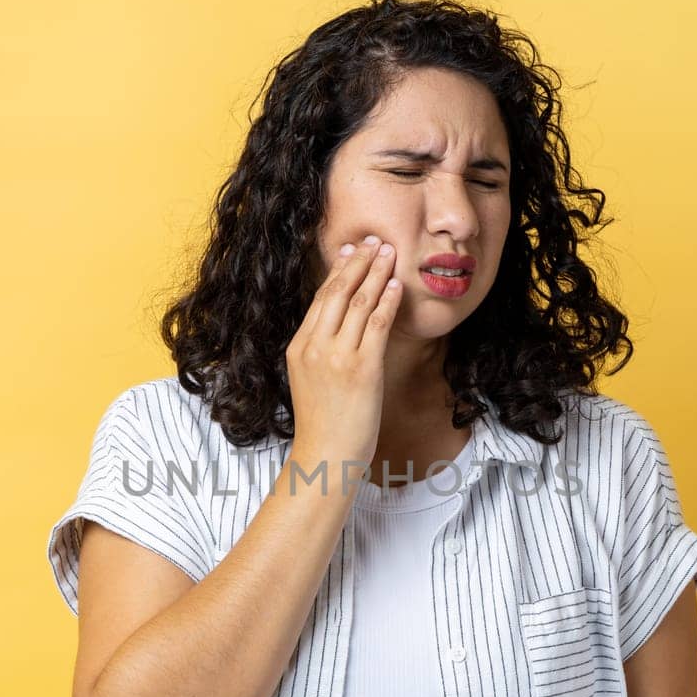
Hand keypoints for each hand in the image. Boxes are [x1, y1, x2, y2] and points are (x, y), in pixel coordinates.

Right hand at [284, 235, 402, 471]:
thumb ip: (319, 352)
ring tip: (389, 253)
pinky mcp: (362, 368)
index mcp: (299, 347)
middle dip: (358, 262)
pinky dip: (388, 300)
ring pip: (359, 302)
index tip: (351, 251)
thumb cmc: (323, 425)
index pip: (320, 299)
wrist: (326, 456)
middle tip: (374, 241)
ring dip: (376, 273)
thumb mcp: (310, 380)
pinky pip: (377, 324)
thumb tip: (337, 328)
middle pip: (337, 292)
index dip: (338, 271)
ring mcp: (338, 356)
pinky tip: (397, 285)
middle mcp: (315, 346)